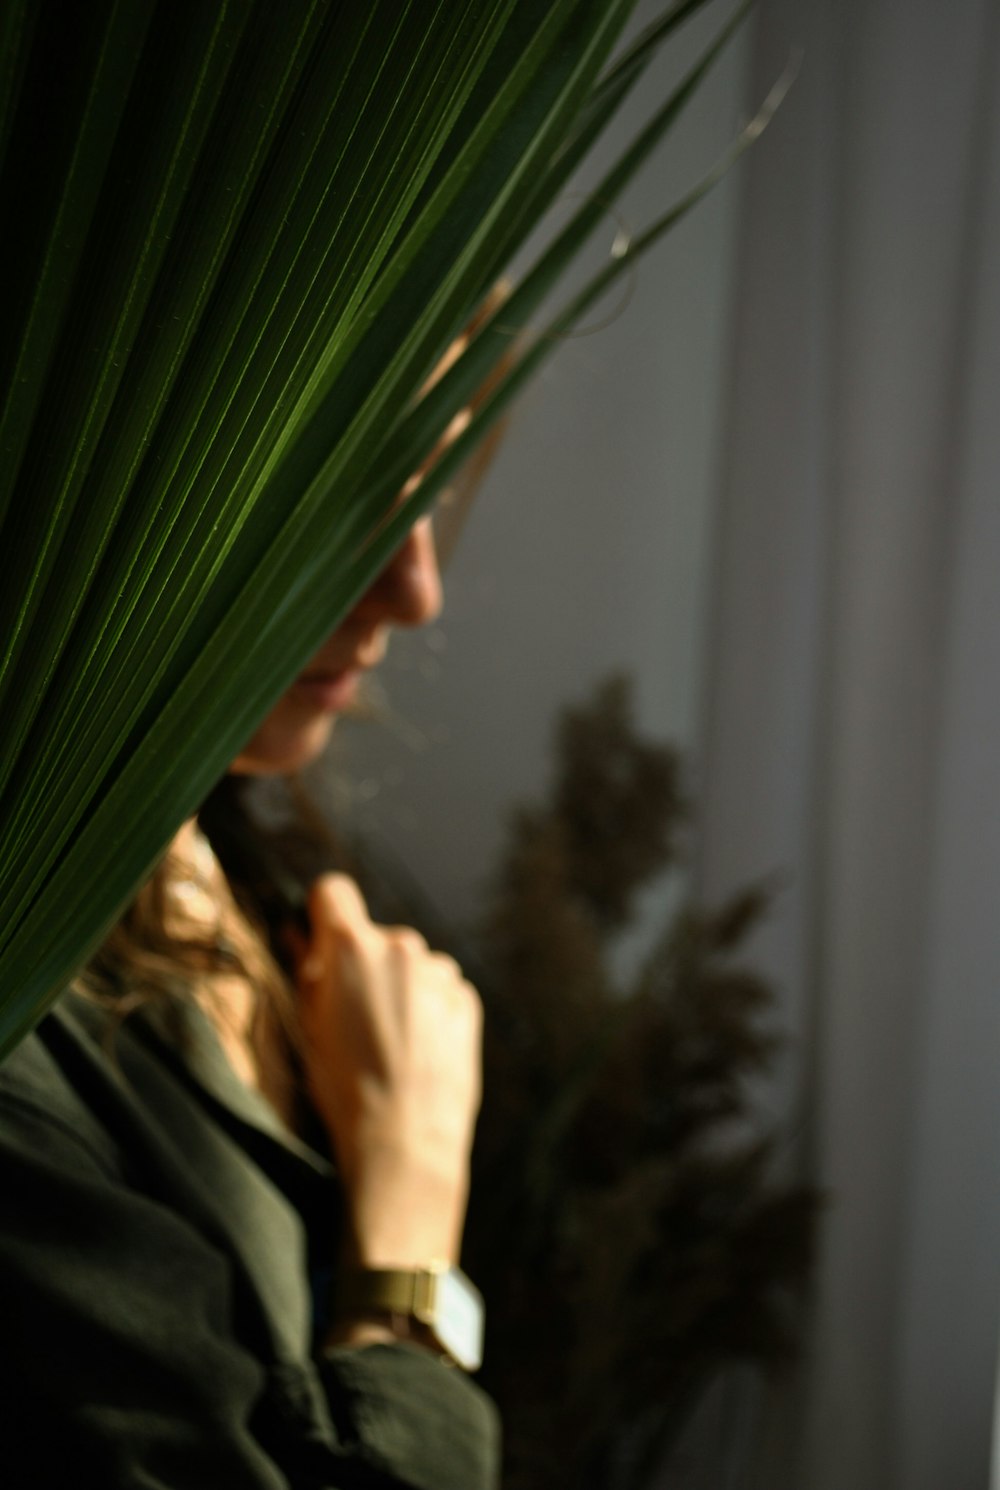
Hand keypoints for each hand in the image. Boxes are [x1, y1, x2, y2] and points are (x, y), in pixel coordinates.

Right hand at [293, 874, 481, 1269]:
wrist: (405, 1139)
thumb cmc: (344, 1088)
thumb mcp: (308, 1028)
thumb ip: (307, 972)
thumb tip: (302, 937)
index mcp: (352, 946)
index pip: (332, 891)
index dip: (323, 913)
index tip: (320, 940)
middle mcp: (400, 946)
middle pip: (374, 937)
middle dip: (362, 966)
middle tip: (353, 1018)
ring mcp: (439, 972)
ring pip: (410, 965)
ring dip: (400, 988)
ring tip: (390, 1043)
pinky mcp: (466, 999)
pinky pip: (440, 989)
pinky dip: (428, 1009)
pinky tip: (418, 1050)